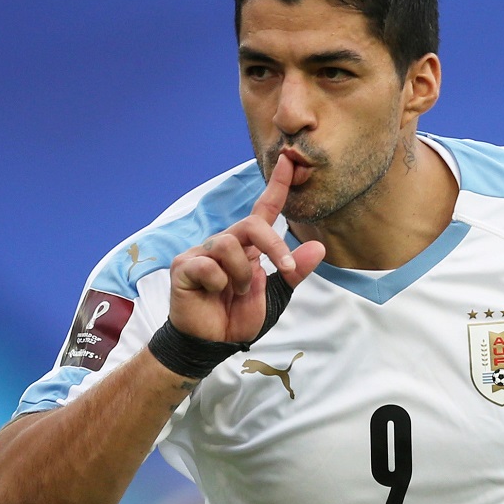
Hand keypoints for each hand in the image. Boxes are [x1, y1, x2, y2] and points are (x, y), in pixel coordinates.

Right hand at [168, 154, 324, 341]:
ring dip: (241, 274)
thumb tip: (319, 247)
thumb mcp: (274, 295)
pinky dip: (217, 282)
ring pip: (228, 245)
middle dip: (274, 245)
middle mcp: (224, 244)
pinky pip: (208, 265)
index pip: (263, 211)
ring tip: (235, 292)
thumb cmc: (237, 317)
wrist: (212, 343)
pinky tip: (212, 293)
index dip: (277, 186)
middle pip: (250, 225)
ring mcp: (201, 253)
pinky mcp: (184, 266)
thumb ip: (293, 272)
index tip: (290, 161)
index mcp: (247, 247)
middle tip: (283, 269)